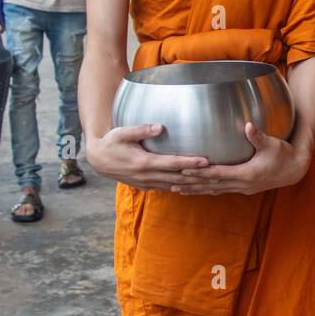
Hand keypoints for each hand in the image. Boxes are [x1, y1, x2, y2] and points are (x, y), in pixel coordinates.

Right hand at [87, 123, 208, 189]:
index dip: (190, 163)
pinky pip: (166, 188)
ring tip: (208, 181)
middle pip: (177, 178)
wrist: (98, 161)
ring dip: (191, 185)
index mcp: (144, 163)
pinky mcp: (145, 186)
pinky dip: (179, 187)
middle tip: (216, 173)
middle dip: (197, 177)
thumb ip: (141, 130)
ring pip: (174, 186)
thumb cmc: (111, 143)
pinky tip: (191, 185)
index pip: (173, 164)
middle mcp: (147, 176)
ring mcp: (146, 183)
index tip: (206, 161)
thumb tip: (160, 127)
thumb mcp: (122, 133)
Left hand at [170, 122, 310, 195]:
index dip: (199, 173)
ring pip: (214, 191)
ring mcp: (243, 188)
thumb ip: (257, 136)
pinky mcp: (244, 188)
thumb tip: (248, 125)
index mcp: (246, 174)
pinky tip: (198, 190)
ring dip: (196, 190)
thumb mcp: (272, 144)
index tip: (183, 171)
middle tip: (171, 184)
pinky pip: (221, 190)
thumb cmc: (283, 154)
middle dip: (191, 185)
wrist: (295, 170)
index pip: (217, 174)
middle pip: (211, 186)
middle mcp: (242, 184)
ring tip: (178, 190)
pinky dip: (208, 190)